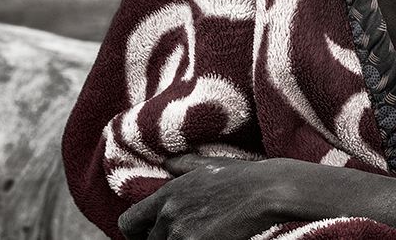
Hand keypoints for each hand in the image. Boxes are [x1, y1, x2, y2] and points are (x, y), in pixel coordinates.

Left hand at [118, 155, 295, 239]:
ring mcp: (182, 233)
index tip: (146, 235)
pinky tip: (212, 237)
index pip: (129, 222)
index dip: (135, 233)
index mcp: (167, 193)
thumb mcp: (207, 164)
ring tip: (200, 233)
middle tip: (183, 234)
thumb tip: (166, 163)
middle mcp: (169, 214)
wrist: (266, 191)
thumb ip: (182, 165)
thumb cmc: (241, 176)